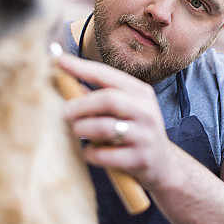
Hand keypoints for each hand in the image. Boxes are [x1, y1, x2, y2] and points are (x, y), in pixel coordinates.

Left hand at [56, 53, 173, 189]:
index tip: (60, 61)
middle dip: (81, 105)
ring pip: (106, 128)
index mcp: (141, 93)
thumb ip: (99, 96)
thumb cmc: (133, 131)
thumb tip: (65, 81)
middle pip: (109, 99)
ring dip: (83, 129)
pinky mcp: (140, 159)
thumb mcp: (125, 109)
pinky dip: (91, 153)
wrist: (162, 163)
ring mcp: (145, 136)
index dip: (83, 68)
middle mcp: (147, 112)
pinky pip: (106, 155)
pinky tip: (90, 152)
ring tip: (76, 131)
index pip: (109, 76)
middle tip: (64, 113)